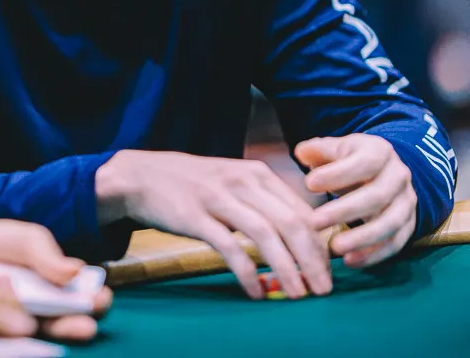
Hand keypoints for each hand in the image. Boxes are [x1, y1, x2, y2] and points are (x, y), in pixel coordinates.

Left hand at [0, 220, 111, 341]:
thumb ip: (46, 254)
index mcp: (50, 293)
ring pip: (25, 336)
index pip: (75, 302)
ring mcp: (5, 326)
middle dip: (71, 325)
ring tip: (47, 326)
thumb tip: (75, 270)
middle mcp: (32, 316)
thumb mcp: (26, 240)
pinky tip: (12, 325)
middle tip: (87, 325)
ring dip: (38, 333)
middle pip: (55, 326)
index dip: (90, 301)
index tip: (101, 298)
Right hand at [96, 150, 331, 299]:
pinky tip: (256, 291)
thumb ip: (263, 202)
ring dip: (287, 268)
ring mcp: (219, 198)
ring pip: (265, 235)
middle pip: (291, 223)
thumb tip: (300, 236)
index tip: (329, 270)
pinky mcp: (196, 217)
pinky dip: (247, 272)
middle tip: (324, 289)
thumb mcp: (233, 182)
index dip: (320, 244)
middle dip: (313, 259)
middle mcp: (243, 182)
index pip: (301, 210)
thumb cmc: (192, 184)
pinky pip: (229, 247)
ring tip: (299, 294)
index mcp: (257, 174)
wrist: (140, 175)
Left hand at [297, 134, 417, 268]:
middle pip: (377, 196)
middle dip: (345, 211)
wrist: (386, 173)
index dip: (338, 174)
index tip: (309, 184)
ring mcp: (406, 203)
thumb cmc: (352, 162)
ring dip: (362, 238)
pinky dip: (374, 255)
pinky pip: (396, 243)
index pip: (364, 163)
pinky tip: (351, 261)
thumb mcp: (338, 149)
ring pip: (390, 223)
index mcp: (381, 152)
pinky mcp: (409, 226)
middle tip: (315, 222)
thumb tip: (301, 153)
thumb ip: (319, 151)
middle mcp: (399, 177)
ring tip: (335, 248)